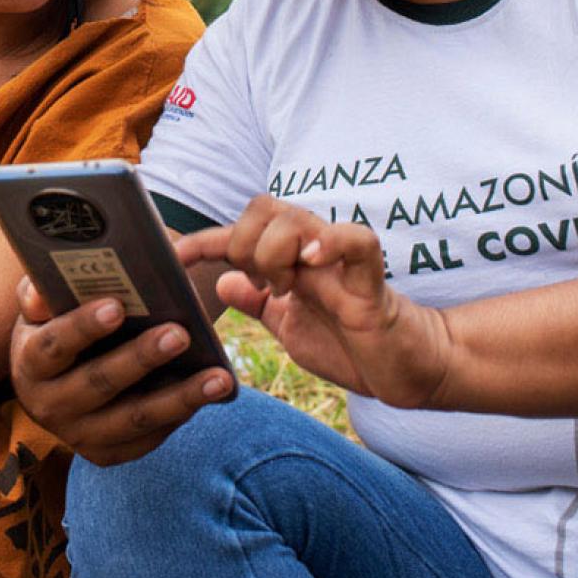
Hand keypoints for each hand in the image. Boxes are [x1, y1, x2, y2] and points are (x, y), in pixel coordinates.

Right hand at [9, 277, 234, 465]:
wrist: (52, 381)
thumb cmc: (53, 327)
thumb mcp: (39, 308)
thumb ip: (37, 294)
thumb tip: (42, 294)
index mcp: (29, 364)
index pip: (54, 346)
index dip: (83, 327)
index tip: (117, 307)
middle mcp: (48, 407)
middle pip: (99, 384)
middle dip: (142, 359)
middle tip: (180, 334)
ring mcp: (78, 436)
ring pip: (133, 419)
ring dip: (179, 398)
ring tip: (219, 377)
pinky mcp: (105, 454)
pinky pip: (147, 438)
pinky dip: (179, 416)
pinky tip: (209, 394)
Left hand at [177, 195, 452, 408]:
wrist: (404, 370)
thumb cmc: (349, 345)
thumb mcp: (289, 328)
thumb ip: (258, 304)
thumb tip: (222, 281)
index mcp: (288, 260)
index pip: (238, 234)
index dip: (203, 241)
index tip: (174, 258)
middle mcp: (310, 251)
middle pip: (262, 208)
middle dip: (244, 244)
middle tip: (261, 285)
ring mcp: (339, 261)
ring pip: (295, 218)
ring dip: (275, 251)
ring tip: (285, 287)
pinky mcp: (370, 280)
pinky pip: (356, 240)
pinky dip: (330, 242)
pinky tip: (311, 261)